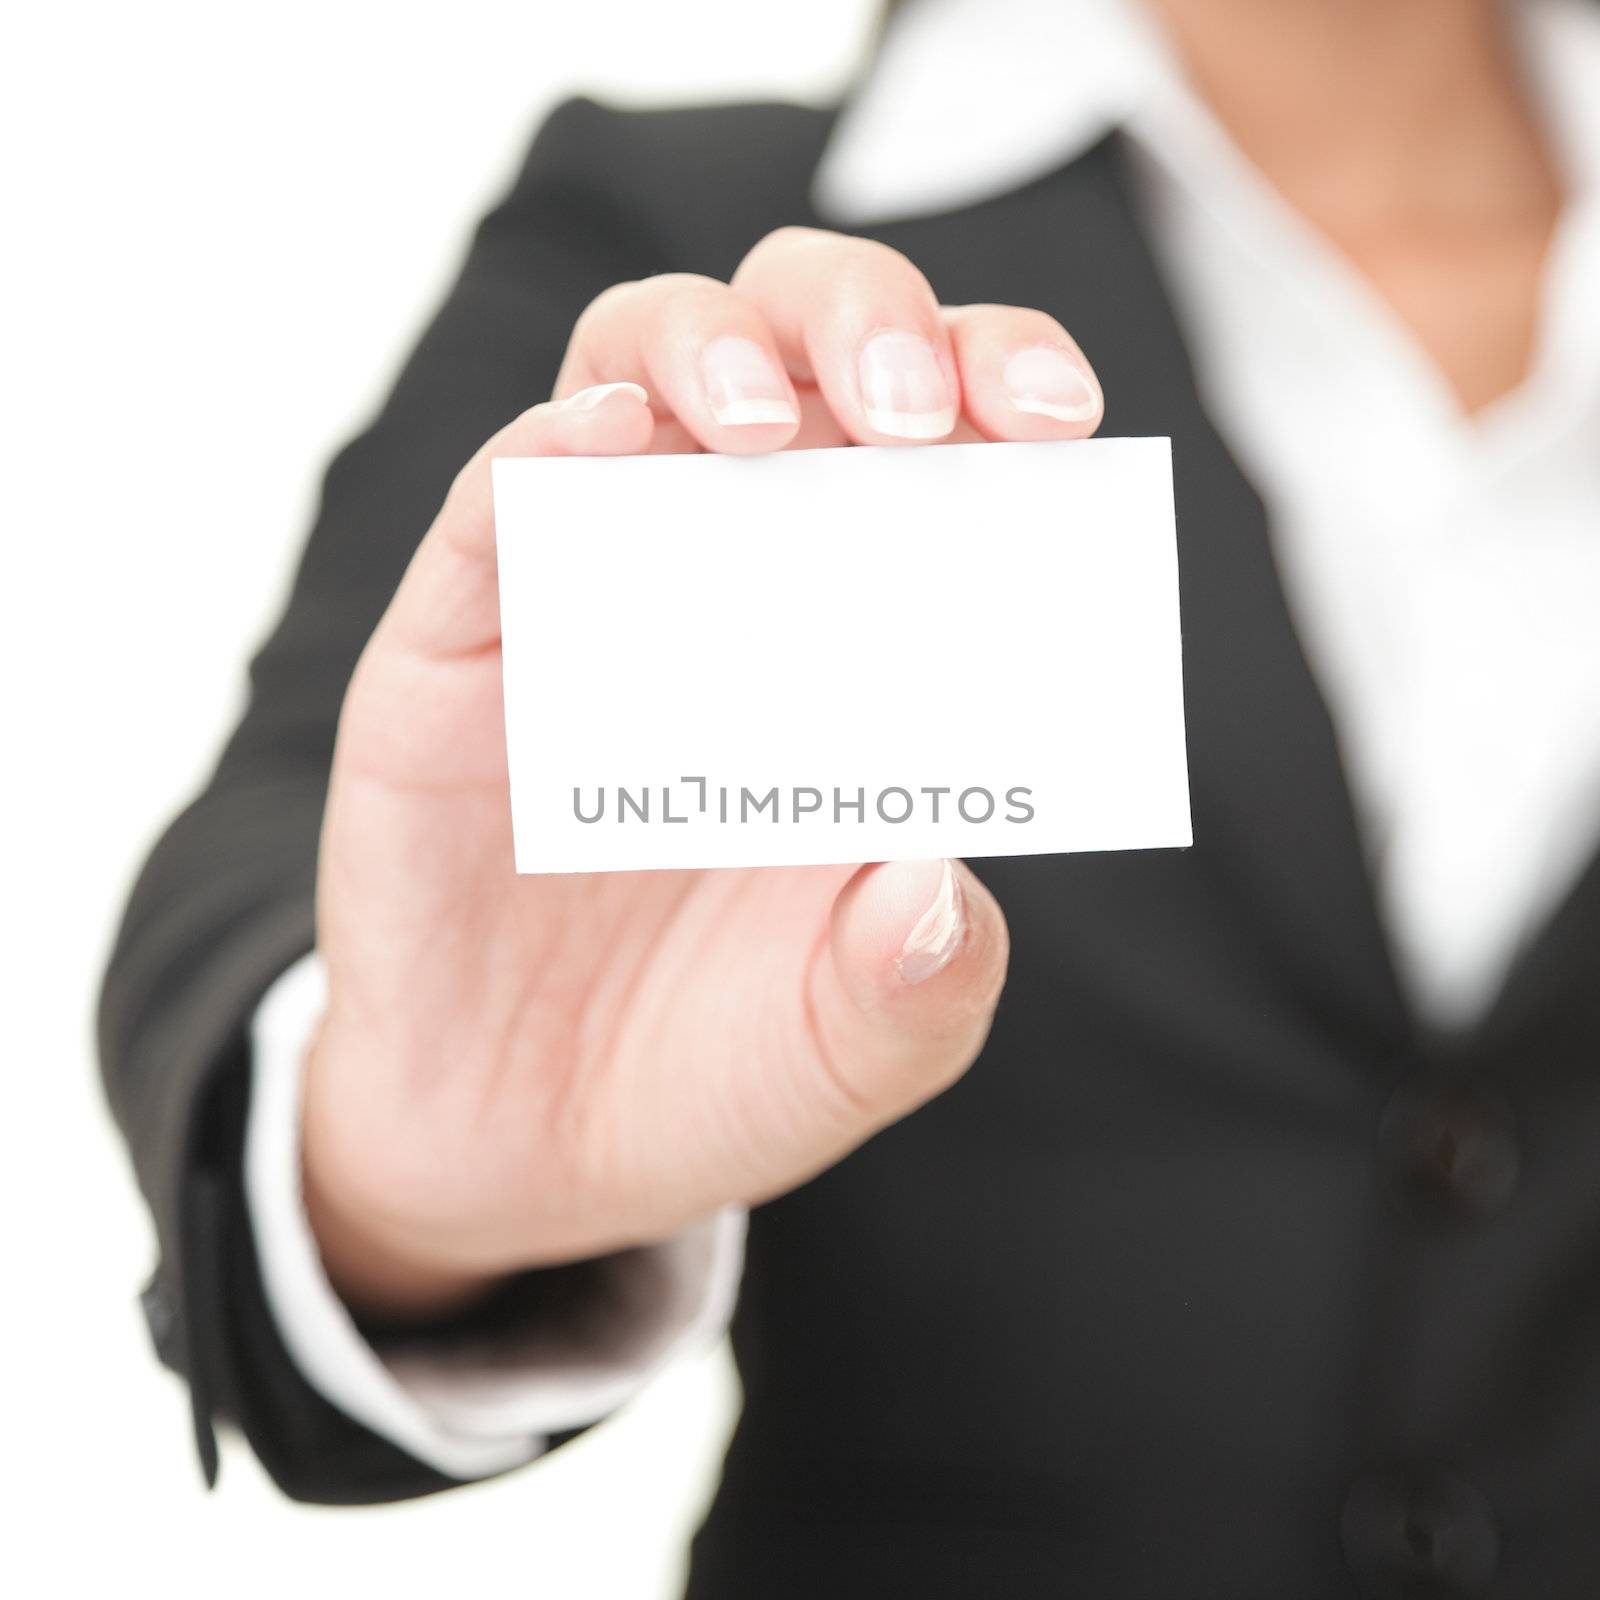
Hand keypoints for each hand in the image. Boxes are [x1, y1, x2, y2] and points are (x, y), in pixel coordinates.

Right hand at [304, 227, 1103, 1316]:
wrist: (522, 1157)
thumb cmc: (714, 1075)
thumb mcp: (853, 1052)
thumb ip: (920, 985)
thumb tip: (936, 885)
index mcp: (868, 654)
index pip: (951, 452)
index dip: (1004, 393)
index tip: (1062, 424)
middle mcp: (739, 590)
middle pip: (803, 355)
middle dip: (873, 325)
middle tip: (919, 410)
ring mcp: (594, 604)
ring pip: (640, 371)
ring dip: (711, 352)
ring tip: (762, 429)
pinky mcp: (458, 651)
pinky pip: (492, 508)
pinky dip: (540, 451)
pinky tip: (600, 439)